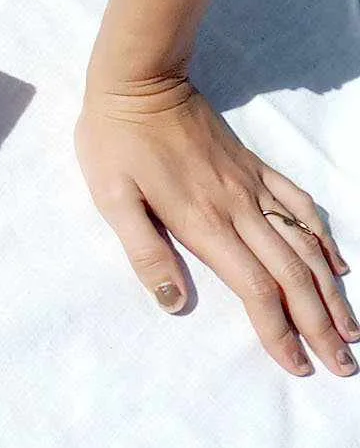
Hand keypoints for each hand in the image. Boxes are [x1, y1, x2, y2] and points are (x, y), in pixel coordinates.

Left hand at [76, 0, 357, 376]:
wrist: (140, 81)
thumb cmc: (116, 141)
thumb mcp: (111, 198)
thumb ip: (144, 251)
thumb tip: (173, 302)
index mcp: (204, 223)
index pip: (255, 290)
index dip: (278, 331)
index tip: (299, 366)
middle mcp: (240, 210)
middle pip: (293, 277)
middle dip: (320, 325)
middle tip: (344, 366)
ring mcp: (253, 186)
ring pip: (307, 246)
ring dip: (332, 291)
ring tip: (352, 329)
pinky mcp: (255, 167)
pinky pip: (301, 205)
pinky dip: (325, 238)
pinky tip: (339, 262)